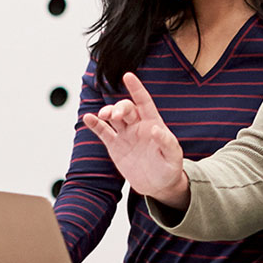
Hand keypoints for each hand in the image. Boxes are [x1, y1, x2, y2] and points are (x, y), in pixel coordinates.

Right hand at [81, 72, 188, 207]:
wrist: (158, 186)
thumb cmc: (169, 169)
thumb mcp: (173, 157)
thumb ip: (166, 142)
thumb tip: (155, 129)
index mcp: (153, 124)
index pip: (144, 102)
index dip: (136, 89)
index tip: (128, 76)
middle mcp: (138, 126)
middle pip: (126, 109)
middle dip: (119, 108)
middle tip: (114, 115)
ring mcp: (125, 135)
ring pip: (113, 117)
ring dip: (106, 113)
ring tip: (102, 115)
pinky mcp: (115, 146)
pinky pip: (103, 132)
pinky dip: (95, 124)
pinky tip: (88, 118)